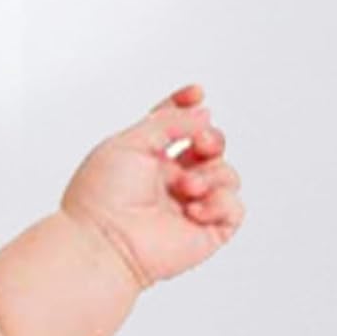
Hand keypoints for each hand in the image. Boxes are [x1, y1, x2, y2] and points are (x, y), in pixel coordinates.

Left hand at [60, 85, 243, 289]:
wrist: (104, 241)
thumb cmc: (102, 197)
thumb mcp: (130, 141)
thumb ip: (169, 121)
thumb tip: (203, 114)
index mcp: (147, 159)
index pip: (177, 126)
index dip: (189, 107)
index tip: (196, 93)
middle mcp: (170, 182)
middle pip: (210, 147)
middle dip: (212, 138)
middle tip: (200, 143)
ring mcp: (189, 207)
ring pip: (226, 175)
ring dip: (211, 175)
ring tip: (186, 188)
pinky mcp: (206, 233)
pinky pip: (234, 208)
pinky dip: (220, 203)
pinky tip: (194, 210)